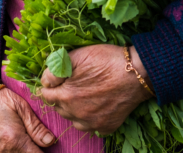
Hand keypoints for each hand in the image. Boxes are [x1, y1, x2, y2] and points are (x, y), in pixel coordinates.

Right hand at [0, 87, 55, 152]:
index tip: (45, 146)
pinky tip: (11, 145)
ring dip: (22, 152)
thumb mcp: (22, 107)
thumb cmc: (1, 100)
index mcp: (15, 140)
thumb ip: (36, 127)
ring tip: (24, 142)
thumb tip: (50, 141)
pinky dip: (10, 152)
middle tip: (35, 143)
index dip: (45, 152)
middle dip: (33, 151)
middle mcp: (3, 152)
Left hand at [38, 44, 152, 134]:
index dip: (50, 86)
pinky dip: (91, 118)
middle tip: (73, 84)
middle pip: (60, 108)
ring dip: (74, 109)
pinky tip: (97, 105)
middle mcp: (77, 115)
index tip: (58, 80)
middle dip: (62, 96)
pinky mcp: (106, 127)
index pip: (46, 95)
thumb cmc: (107, 60)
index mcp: (66, 97)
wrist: (137, 72)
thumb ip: (56, 69)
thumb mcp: (78, 56)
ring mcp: (92, 123)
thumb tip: (44, 81)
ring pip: (74, 119)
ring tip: (84, 95)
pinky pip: (91, 127)